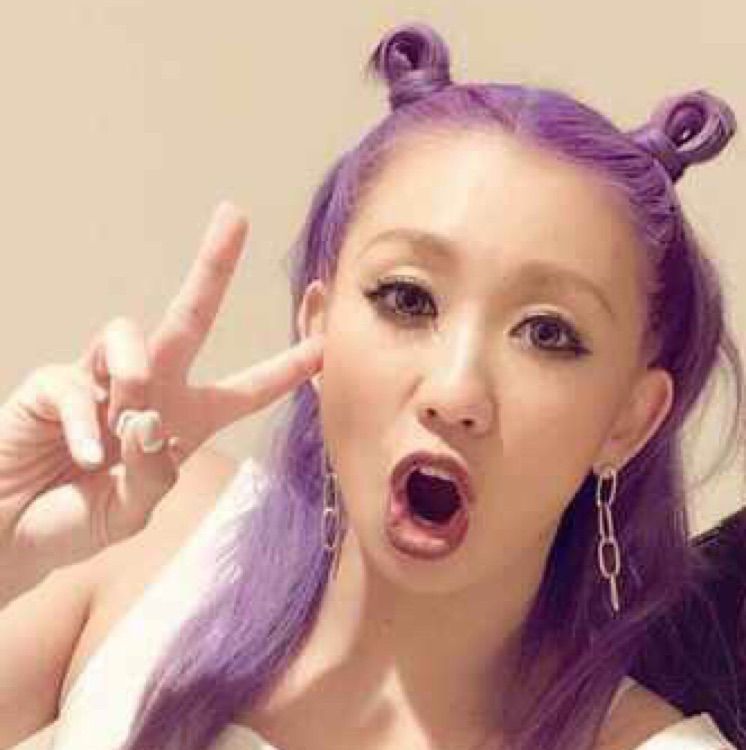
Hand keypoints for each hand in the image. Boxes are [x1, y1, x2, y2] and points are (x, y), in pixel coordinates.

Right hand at [0, 201, 322, 584]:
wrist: (12, 535)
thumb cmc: (77, 520)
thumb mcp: (134, 509)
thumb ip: (155, 472)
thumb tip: (150, 420)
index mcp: (184, 421)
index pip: (243, 391)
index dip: (283, 370)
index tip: (322, 346)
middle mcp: (148, 390)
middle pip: (187, 317)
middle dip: (213, 266)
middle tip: (234, 215)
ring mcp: (98, 381)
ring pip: (130, 334)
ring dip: (134, 377)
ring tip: (125, 422)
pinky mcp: (52, 383)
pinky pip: (78, 383)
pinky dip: (87, 423)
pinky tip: (86, 456)